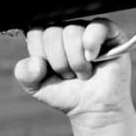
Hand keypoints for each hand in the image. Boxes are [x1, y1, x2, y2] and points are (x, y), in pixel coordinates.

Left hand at [13, 18, 134, 127]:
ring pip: (72, 30)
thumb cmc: (66, 94)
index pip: (36, 32)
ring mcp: (88, 30)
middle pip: (52, 32)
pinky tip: (92, 58)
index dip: (40, 54)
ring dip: (75, 61)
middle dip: (58, 62)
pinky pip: (97, 26)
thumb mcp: (35, 87)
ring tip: (83, 73)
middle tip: (69, 75)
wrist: (93, 110)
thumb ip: (24, 73)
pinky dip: (91, 44)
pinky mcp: (110, 34)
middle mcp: (67, 30)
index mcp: (49, 37)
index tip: (49, 71)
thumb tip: (36, 61)